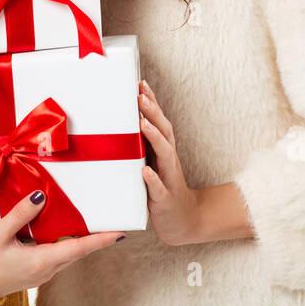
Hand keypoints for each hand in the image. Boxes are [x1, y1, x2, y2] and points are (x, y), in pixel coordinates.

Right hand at [0, 189, 124, 297]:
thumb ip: (21, 213)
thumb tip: (41, 196)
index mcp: (42, 261)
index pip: (79, 248)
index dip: (101, 240)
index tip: (119, 233)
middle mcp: (46, 270)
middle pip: (77, 252)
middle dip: (93, 239)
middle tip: (108, 224)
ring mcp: (40, 274)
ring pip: (66, 255)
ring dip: (77, 242)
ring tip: (88, 225)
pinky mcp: (33, 273)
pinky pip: (55, 258)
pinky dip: (63, 245)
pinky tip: (58, 234)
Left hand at [138, 80, 201, 246]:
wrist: (184, 222)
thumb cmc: (163, 189)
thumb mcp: (151, 164)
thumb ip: (141, 146)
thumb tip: (121, 125)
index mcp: (163, 151)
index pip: (159, 122)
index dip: (152, 103)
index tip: (141, 83)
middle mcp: (169, 161)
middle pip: (164, 131)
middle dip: (152, 112)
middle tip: (140, 95)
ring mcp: (168, 179)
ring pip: (165, 155)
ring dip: (154, 137)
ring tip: (143, 123)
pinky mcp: (164, 200)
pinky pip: (159, 188)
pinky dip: (153, 179)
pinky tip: (145, 172)